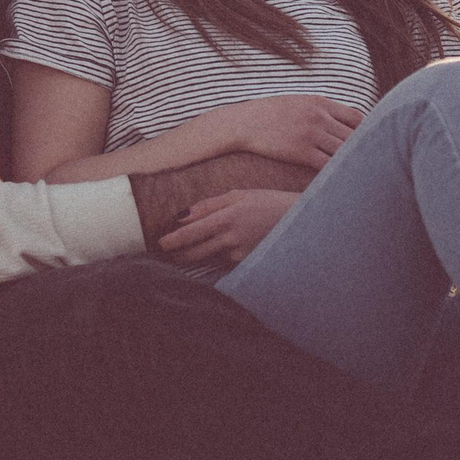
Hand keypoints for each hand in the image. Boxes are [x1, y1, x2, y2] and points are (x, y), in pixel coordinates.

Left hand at [158, 189, 297, 268]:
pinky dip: (216, 258)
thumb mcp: (238, 195)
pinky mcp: (247, 264)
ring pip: (208, 259)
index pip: (190, 234)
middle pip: (195, 253)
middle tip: (166, 253)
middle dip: (178, 255)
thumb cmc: (267, 202)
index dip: (172, 241)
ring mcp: (240, 255)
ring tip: (185, 253)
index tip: (159, 244)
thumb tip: (181, 216)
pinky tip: (217, 251)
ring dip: (195, 257)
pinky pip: (224, 262)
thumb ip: (208, 205)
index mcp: (227, 218)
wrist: (299, 220)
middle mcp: (231, 239)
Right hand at [214, 94, 360, 170]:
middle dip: (365, 150)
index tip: (370, 144)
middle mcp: (320, 117)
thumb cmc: (271, 114)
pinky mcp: (301, 151)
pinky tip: (341, 180)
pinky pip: (327, 164)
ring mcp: (311, 134)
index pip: (357, 117)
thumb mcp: (299, 102)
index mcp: (321, 103)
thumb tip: (340, 120)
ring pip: (343, 151)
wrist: (245, 122)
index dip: (367, 132)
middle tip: (376, 164)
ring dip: (353, 163)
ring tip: (364, 176)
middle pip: (354, 135)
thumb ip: (321, 110)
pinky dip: (336, 172)